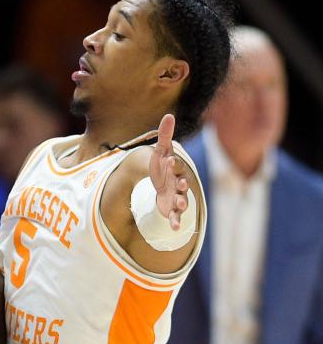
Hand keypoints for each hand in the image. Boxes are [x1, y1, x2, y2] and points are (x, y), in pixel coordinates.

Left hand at [149, 113, 190, 230]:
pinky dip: (176, 222)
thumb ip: (164, 136)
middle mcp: (179, 184)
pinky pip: (176, 216)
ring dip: (182, 202)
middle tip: (181, 184)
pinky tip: (175, 228)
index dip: (172, 164)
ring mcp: (178, 197)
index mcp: (175, 170)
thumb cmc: (163, 167)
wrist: (162, 185)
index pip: (175, 166)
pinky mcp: (173, 209)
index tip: (169, 160)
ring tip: (179, 203)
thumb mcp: (160, 152)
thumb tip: (169, 115)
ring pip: (183, 201)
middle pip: (183, 184)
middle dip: (182, 184)